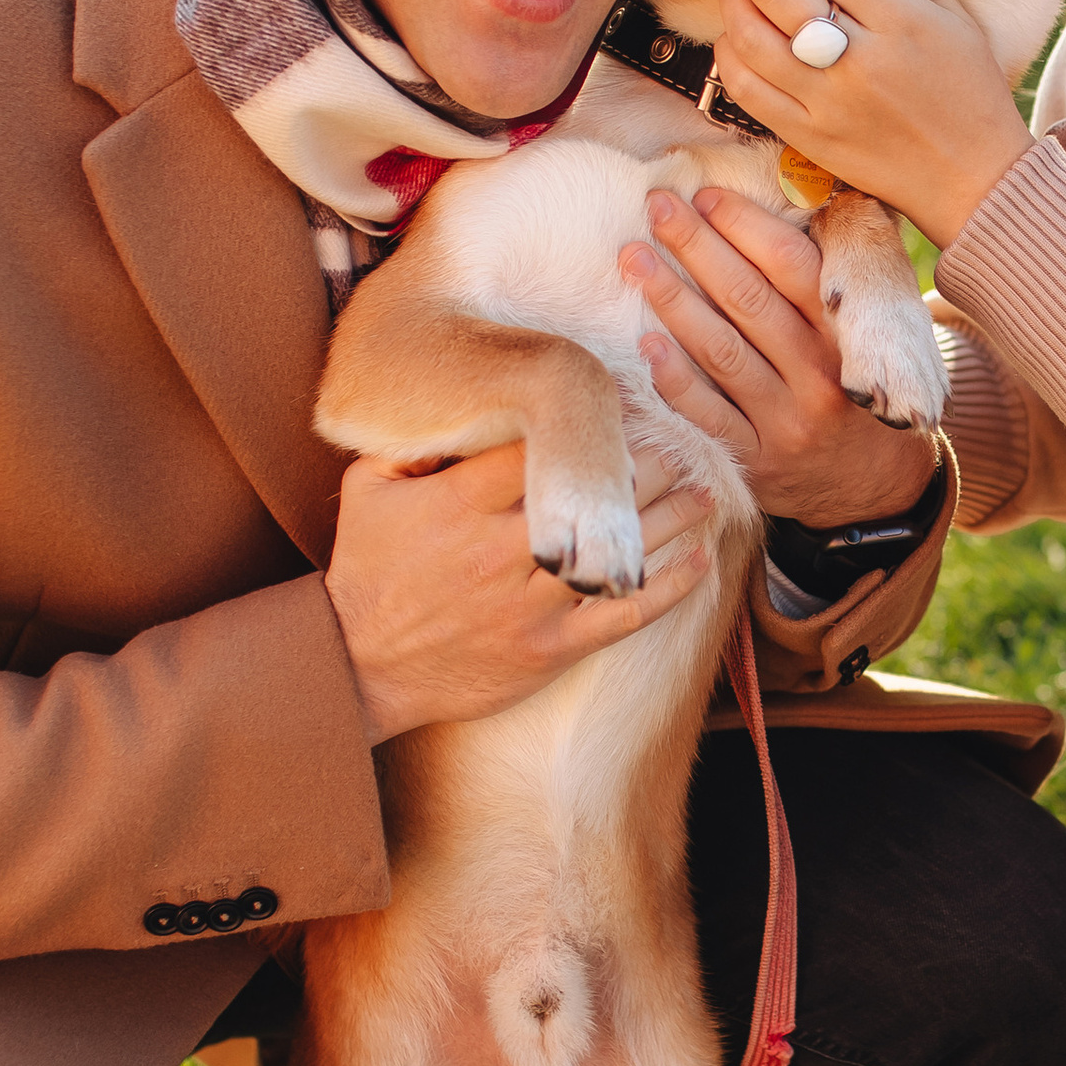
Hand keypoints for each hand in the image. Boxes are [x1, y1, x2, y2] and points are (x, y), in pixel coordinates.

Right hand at [326, 437, 712, 745]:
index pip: (542, 447)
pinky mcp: (551, 649)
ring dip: (673, 514)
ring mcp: (532, 603)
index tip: (622, 405)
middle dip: (646, 462)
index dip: (589, 423)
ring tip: (703, 488)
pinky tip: (702, 560)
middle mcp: (503, 549)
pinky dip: (672, 586)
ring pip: (621, 547)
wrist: (361, 666)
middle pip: (596, 492)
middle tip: (679, 441)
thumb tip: (455, 400)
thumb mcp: (367, 492)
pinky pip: (626, 613)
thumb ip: (409, 443)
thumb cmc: (366, 573)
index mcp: (461, 503)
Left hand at [623, 179, 937, 527]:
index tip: (706, 194)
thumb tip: (784, 204)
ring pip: (721, 353)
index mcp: (848, 336)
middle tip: (658, 207)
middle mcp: (820, 377)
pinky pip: (707, 415)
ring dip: (672, 300)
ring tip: (634, 258)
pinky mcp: (755, 461)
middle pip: (749, 302)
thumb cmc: (858, 388)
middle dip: (698, 247)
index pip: (793, 268)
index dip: (746, 227)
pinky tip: (645, 341)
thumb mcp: (869, 336)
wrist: (875, 486)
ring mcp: (786, 423)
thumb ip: (830, 283)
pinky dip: (674, 378)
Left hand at [713, 0, 1030, 251]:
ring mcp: (827, 103)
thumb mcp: (948, 8)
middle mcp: (859, 60)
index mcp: (900, 19)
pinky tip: (743, 33)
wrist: (971, 177)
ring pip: (747, 33)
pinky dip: (730, 50)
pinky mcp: (806, 137)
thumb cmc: (967, 88)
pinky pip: (744, 87)